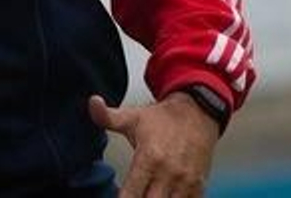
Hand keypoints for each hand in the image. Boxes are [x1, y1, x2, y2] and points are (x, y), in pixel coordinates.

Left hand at [89, 92, 218, 197]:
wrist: (197, 112)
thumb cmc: (162, 119)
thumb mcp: (132, 117)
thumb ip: (107, 117)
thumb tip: (91, 102)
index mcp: (149, 158)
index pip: (131, 194)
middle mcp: (168, 173)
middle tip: (133, 195)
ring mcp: (185, 182)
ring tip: (147, 195)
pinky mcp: (198, 186)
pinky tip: (164, 196)